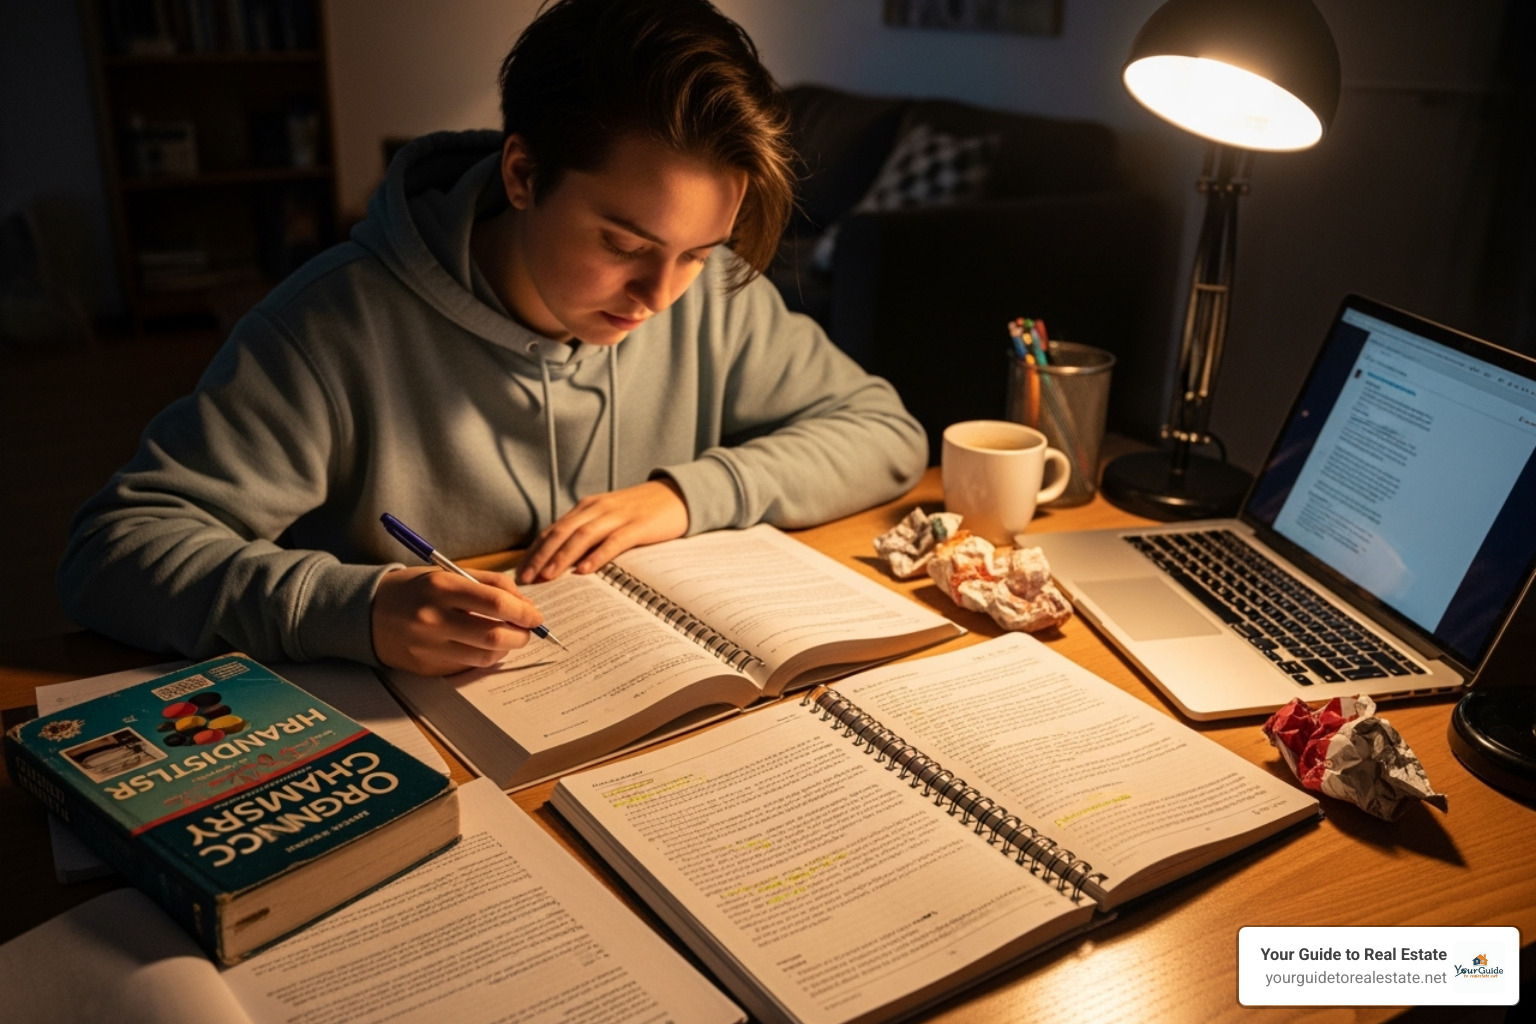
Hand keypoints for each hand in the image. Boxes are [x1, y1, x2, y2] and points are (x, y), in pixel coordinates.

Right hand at [372, 566, 543, 674]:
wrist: (366, 613)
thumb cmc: (415, 589)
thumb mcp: (447, 573)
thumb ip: (489, 584)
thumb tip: (525, 604)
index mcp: (441, 588)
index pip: (496, 603)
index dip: (524, 611)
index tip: (535, 615)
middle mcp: (434, 619)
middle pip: (494, 635)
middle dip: (521, 635)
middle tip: (528, 630)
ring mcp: (429, 647)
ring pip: (485, 656)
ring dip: (506, 648)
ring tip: (507, 637)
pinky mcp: (427, 667)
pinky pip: (468, 666)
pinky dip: (484, 657)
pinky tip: (483, 646)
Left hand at [519, 478, 689, 582]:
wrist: (676, 495)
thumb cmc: (641, 513)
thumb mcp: (609, 519)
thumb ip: (588, 534)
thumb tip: (563, 562)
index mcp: (587, 508)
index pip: (553, 530)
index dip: (535, 550)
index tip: (520, 571)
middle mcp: (597, 509)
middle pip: (561, 532)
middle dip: (541, 556)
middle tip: (526, 578)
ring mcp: (617, 516)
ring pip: (582, 536)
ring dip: (563, 557)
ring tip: (548, 575)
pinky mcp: (638, 525)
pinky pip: (613, 541)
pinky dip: (597, 555)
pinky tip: (585, 570)